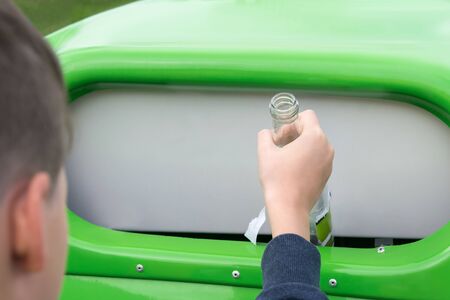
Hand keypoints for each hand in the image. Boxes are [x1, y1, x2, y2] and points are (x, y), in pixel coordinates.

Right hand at [258, 110, 333, 239]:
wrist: (289, 207)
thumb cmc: (277, 178)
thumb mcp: (265, 152)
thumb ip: (265, 136)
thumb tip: (268, 134)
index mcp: (314, 137)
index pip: (306, 116)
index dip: (291, 123)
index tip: (280, 138)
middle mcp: (326, 146)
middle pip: (311, 130)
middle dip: (294, 134)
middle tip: (279, 148)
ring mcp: (329, 162)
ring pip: (315, 144)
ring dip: (300, 146)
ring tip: (285, 160)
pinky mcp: (327, 174)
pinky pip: (317, 158)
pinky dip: (306, 158)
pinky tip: (293, 171)